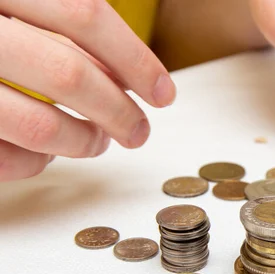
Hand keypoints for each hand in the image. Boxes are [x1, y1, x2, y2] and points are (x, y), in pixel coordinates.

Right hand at [0, 0, 175, 180]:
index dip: (134, 59)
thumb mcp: (19, 10)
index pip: (83, 15)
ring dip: (84, 142)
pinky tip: (50, 152)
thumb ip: (65, 31)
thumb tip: (127, 74)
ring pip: (40, 126)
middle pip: (69, 75)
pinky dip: (39, 162)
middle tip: (138, 130)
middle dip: (118, 111)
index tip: (162, 92)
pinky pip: (8, 160)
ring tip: (97, 140)